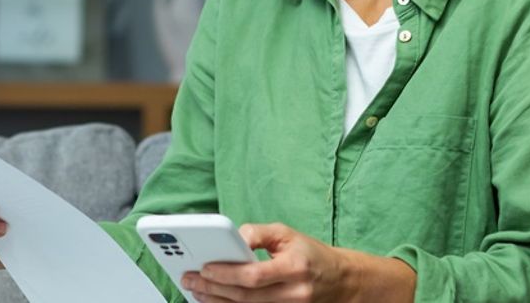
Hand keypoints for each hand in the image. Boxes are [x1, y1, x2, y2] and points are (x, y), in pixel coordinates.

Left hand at [181, 223, 416, 302]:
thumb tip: (234, 237)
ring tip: (196, 290)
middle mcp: (293, 293)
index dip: (227, 273)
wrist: (340, 281)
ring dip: (217, 301)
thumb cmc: (310, 254)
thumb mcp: (287, 234)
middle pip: (246, 296)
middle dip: (213, 288)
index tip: (204, 267)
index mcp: (295, 267)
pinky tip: (214, 301)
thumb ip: (259, 233)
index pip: (255, 275)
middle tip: (190, 279)